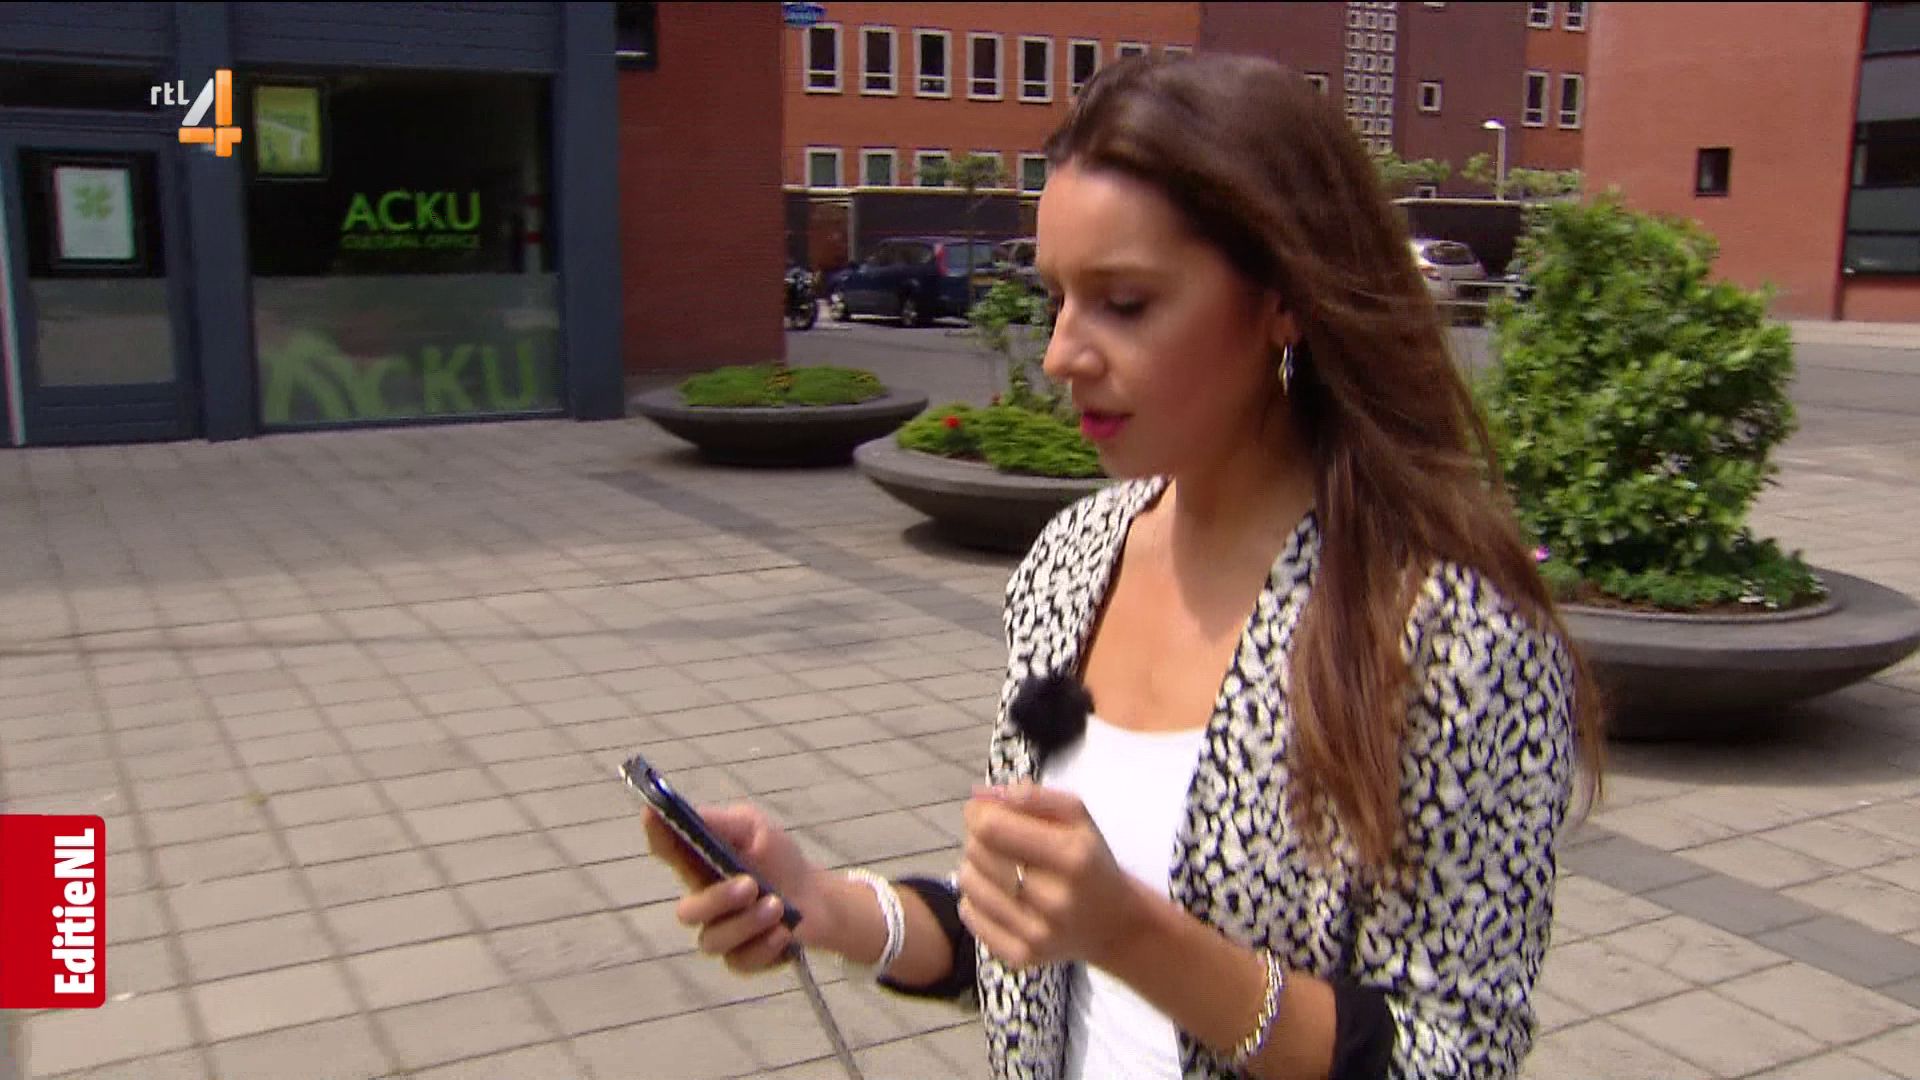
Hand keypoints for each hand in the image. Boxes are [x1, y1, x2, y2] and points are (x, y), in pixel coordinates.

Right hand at [644, 803, 836, 974]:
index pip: (668, 850)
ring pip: (713, 941)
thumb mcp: (756, 830)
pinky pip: (739, 962)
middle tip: (752, 885)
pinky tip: (783, 933)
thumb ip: (724, 823)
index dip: (656, 834)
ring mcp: (719, 934)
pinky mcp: (740, 958)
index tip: (653, 816)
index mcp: (700, 865)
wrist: (816, 898)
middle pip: (687, 912)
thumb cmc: (778, 859)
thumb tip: (690, 812)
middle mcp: (703, 902)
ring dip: (748, 923)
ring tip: (778, 907)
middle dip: (719, 899)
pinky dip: (763, 947)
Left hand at [957, 783, 1145, 970]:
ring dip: (975, 867)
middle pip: (977, 853)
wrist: (1115, 925)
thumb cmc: (1090, 861)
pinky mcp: (1021, 956)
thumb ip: (1030, 797)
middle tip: (1000, 842)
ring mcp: (1036, 933)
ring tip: (1000, 868)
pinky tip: (1000, 895)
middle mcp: (1054, 899)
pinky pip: (969, 915)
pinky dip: (975, 899)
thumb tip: (978, 795)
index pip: (992, 828)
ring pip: (967, 883)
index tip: (984, 812)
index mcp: (1072, 856)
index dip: (978, 813)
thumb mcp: (1077, 816)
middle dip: (980, 838)